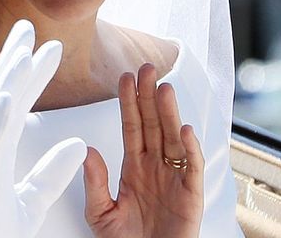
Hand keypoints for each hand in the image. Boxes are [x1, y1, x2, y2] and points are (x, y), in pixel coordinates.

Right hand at [0, 20, 86, 237]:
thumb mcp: (30, 205)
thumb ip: (51, 175)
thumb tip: (78, 145)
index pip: (13, 107)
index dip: (30, 77)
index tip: (48, 48)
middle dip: (12, 62)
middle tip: (27, 27)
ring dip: (6, 83)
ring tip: (23, 52)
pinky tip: (9, 98)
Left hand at [83, 64, 203, 237]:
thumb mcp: (100, 212)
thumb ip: (94, 182)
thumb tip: (87, 150)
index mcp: (134, 167)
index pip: (131, 127)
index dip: (129, 102)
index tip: (124, 78)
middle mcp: (156, 167)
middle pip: (153, 124)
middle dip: (150, 96)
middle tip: (147, 68)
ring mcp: (175, 179)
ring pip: (172, 138)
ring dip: (169, 113)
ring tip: (164, 88)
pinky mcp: (191, 196)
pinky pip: (192, 168)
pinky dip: (190, 148)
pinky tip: (183, 129)